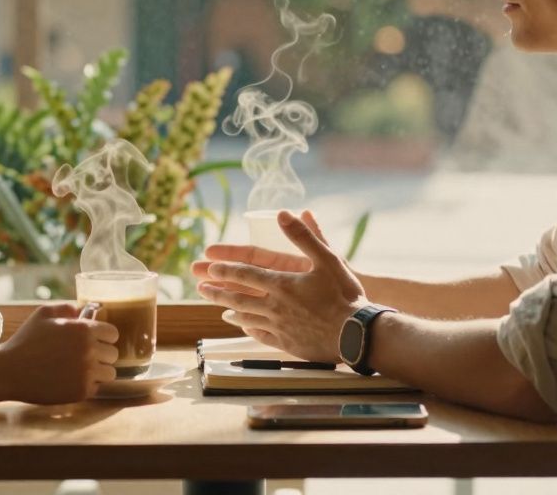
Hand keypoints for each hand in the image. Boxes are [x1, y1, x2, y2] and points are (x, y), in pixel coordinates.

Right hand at [0, 303, 118, 403]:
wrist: (9, 371)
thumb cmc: (26, 340)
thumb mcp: (44, 314)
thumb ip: (68, 308)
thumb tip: (85, 311)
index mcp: (84, 330)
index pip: (113, 333)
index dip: (104, 336)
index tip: (94, 340)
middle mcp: (89, 351)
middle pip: (113, 354)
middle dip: (101, 354)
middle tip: (83, 356)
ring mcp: (86, 373)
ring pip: (110, 373)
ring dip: (98, 371)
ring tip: (80, 369)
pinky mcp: (81, 392)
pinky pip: (97, 387)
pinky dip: (87, 385)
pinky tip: (71, 380)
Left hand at [197, 210, 366, 361]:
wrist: (357, 334)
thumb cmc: (345, 295)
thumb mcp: (328, 258)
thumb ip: (304, 236)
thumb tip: (284, 213)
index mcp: (282, 284)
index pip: (245, 274)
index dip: (226, 269)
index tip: (209, 267)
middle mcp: (275, 306)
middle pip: (238, 297)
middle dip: (217, 290)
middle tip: (200, 286)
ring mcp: (279, 326)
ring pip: (246, 316)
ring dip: (228, 309)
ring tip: (216, 306)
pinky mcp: (287, 343)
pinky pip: (260, 334)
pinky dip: (247, 328)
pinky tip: (242, 326)